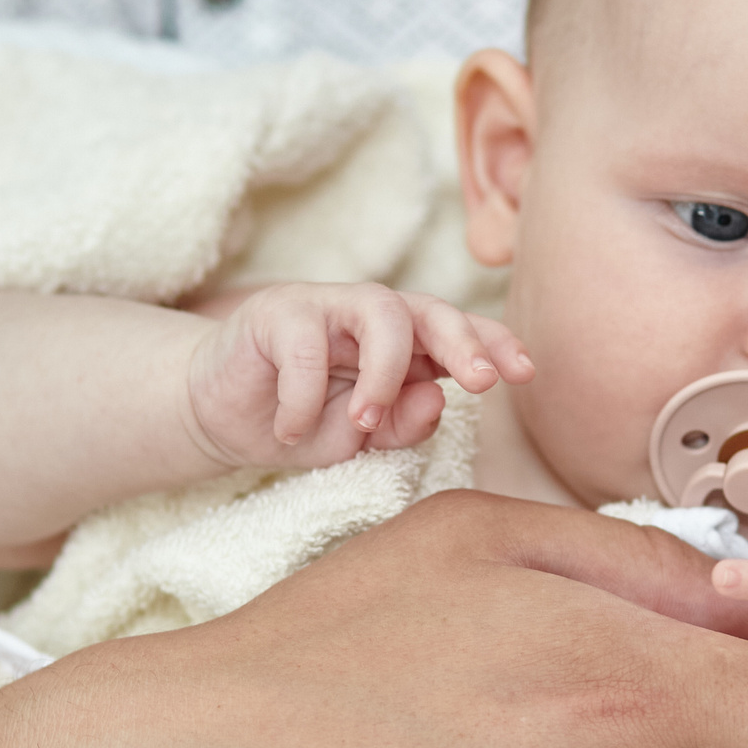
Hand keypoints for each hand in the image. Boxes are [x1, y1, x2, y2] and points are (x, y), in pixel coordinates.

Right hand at [184, 283, 529, 469]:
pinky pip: (305, 348)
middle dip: (462, 341)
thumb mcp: (359, 440)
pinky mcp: (276, 311)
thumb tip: (437, 401)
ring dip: (384, 372)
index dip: (495, 344)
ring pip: (380, 312)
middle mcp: (373, 317)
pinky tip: (290, 429)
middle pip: (430, 308)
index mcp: (406, 344)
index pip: (460, 333)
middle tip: (480, 382)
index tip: (526, 373)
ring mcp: (326, 306)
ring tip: (364, 422)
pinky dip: (304, 398)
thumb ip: (401, 426)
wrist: (221, 417)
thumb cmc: (303, 421)